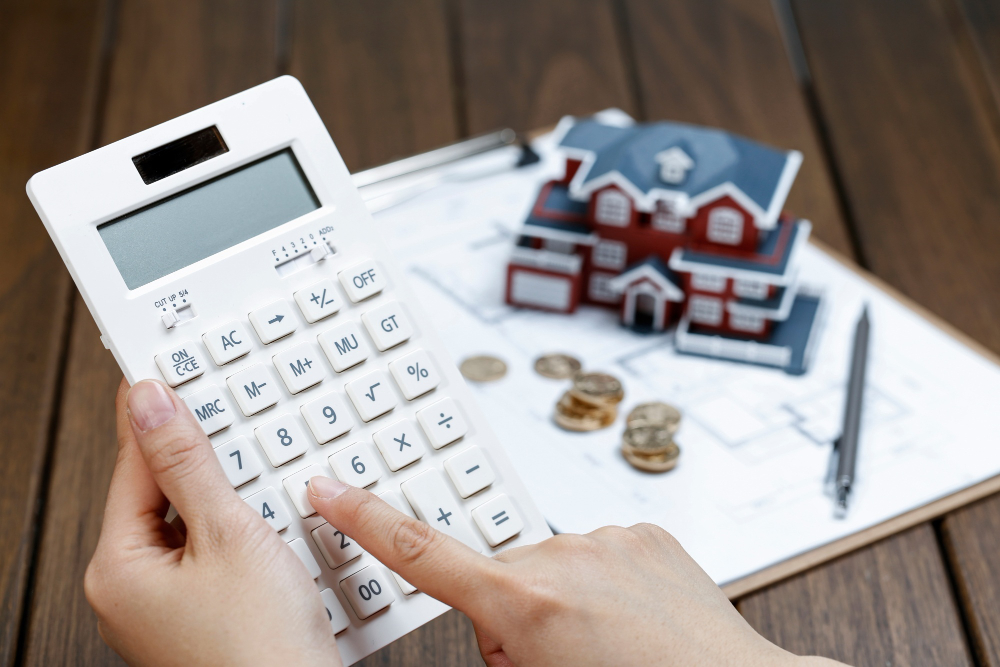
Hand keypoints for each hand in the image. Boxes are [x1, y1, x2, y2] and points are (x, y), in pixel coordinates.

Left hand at [85, 379, 339, 665]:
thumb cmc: (260, 649)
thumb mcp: (229, 534)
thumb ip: (188, 464)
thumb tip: (152, 405)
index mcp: (118, 569)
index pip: (132, 466)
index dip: (155, 415)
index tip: (164, 373)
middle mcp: (130, 591)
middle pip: (160, 495)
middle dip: (198, 460)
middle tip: (223, 418)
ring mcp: (164, 608)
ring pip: (190, 524)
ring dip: (224, 497)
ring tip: (255, 476)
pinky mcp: (200, 616)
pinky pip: (211, 554)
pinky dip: (237, 533)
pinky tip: (267, 524)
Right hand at [307, 478, 848, 666]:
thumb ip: (500, 648)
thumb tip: (499, 628)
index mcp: (526, 602)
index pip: (423, 553)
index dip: (365, 520)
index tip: (328, 488)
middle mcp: (561, 558)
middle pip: (498, 582)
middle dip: (514, 619)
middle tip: (564, 664)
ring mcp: (606, 539)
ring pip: (550, 569)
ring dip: (563, 603)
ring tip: (610, 645)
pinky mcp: (642, 531)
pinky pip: (595, 554)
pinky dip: (602, 584)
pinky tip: (633, 621)